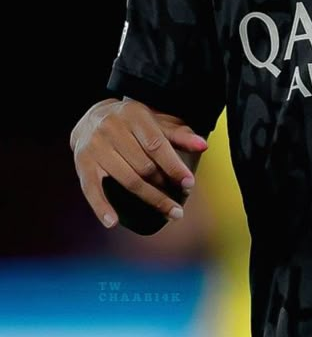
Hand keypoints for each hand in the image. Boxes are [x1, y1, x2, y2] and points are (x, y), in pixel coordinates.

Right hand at [70, 98, 207, 228]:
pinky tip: (113, 222)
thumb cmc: (132, 123)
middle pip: (143, 166)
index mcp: (133, 114)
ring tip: (168, 212)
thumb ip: (179, 134)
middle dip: (164, 186)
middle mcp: (112, 128)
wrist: (93, 117)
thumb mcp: (155, 122)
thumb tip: (203, 146)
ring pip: (127, 179)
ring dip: (149, 199)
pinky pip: (91, 189)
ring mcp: (95, 146)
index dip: (174, 166)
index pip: (156, 145)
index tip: (189, 184)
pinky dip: (102, 207)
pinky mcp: (82, 163)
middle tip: (179, 204)